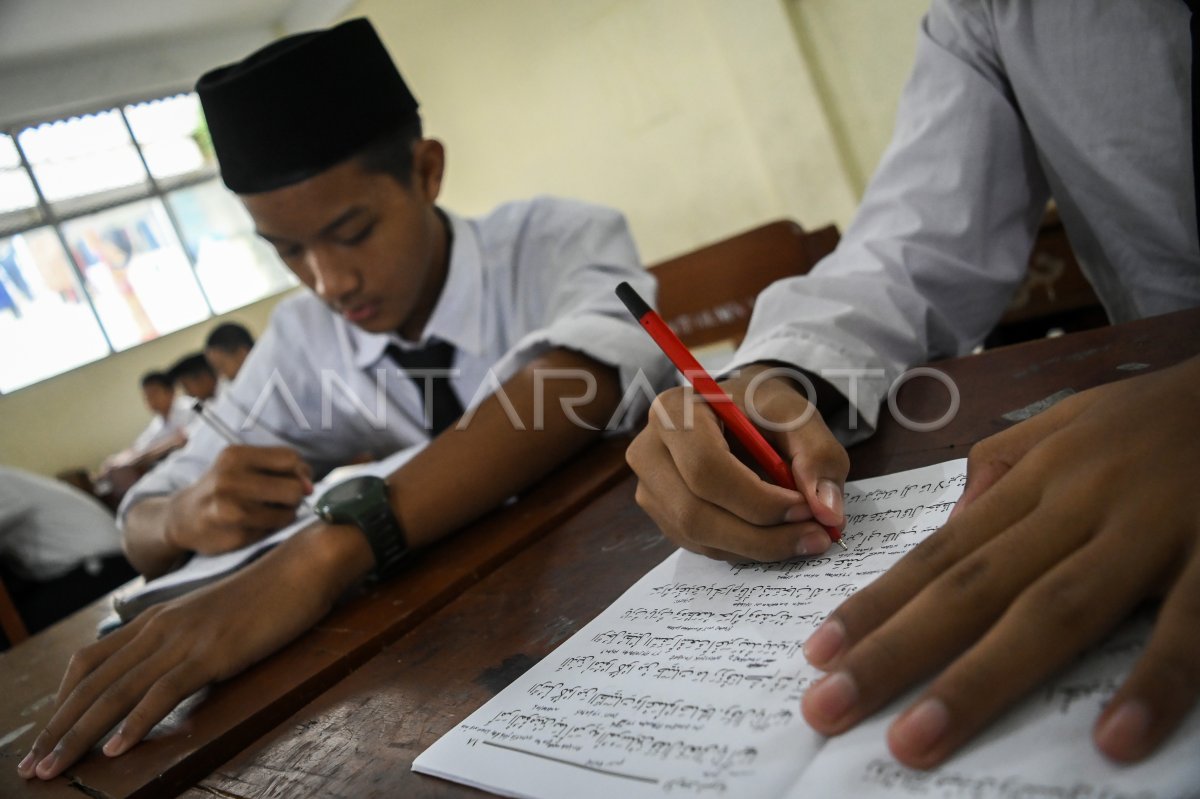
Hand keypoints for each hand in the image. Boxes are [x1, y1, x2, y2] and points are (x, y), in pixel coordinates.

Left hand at [16, 523, 371, 780]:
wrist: (302, 567)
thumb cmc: (267, 594)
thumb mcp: (212, 617)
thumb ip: (183, 640)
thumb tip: (168, 673)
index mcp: (156, 619)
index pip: (89, 662)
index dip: (61, 701)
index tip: (47, 735)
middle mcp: (159, 628)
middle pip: (91, 684)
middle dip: (57, 729)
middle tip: (33, 767)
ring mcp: (183, 640)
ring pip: (115, 693)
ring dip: (78, 736)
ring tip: (54, 769)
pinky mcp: (211, 653)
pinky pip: (162, 693)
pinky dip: (134, 724)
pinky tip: (116, 749)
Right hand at [167, 445, 312, 554]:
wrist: (184, 517)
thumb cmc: (225, 487)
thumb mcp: (244, 466)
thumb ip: (280, 468)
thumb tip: (310, 487)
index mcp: (234, 456)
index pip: (291, 459)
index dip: (299, 471)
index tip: (291, 479)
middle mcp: (229, 480)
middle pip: (293, 488)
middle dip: (294, 496)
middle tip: (280, 499)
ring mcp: (230, 510)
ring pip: (288, 513)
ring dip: (285, 514)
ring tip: (267, 511)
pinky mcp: (235, 536)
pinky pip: (274, 531)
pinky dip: (271, 528)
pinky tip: (253, 524)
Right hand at [626, 363, 848, 561]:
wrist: (741, 413)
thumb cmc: (764, 410)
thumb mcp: (799, 416)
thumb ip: (818, 456)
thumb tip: (827, 511)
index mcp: (674, 412)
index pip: (706, 469)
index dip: (757, 500)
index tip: (807, 509)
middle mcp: (649, 450)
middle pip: (694, 512)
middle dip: (760, 535)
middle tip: (814, 536)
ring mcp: (649, 486)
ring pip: (697, 536)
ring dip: (756, 547)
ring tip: (802, 535)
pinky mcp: (662, 514)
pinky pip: (700, 546)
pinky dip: (743, 549)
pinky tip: (774, 533)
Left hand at [800, 355, 1199, 766]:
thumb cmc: (1157, 416)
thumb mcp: (1065, 424)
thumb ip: (1002, 471)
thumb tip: (948, 532)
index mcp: (1038, 481)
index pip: (941, 554)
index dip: (878, 605)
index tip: (820, 652)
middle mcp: (1077, 506)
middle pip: (973, 587)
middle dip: (894, 650)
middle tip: (828, 707)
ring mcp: (1148, 532)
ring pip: (1053, 609)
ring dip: (980, 678)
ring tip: (915, 740)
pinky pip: (1186, 626)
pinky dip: (1152, 681)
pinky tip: (1111, 739)